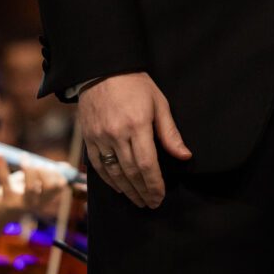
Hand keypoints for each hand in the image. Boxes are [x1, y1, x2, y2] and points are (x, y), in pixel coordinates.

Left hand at [0, 155, 70, 229]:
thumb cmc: (18, 196)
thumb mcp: (34, 185)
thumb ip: (48, 174)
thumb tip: (66, 165)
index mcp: (44, 199)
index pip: (59, 185)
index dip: (56, 172)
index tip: (47, 164)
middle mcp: (35, 203)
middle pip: (49, 186)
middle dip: (44, 170)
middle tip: (35, 164)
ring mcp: (21, 204)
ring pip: (31, 187)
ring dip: (28, 168)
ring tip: (23, 156)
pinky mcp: (5, 202)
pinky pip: (5, 181)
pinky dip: (2, 167)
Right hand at [78, 71, 190, 208]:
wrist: (102, 69)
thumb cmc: (135, 84)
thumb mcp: (159, 103)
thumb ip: (170, 132)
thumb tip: (185, 156)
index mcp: (137, 125)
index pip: (147, 164)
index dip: (154, 184)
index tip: (160, 197)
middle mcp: (116, 134)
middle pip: (131, 172)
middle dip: (142, 191)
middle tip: (151, 204)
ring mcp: (100, 137)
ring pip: (114, 173)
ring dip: (127, 190)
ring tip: (138, 200)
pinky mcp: (88, 138)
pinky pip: (98, 166)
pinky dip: (109, 180)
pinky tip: (119, 187)